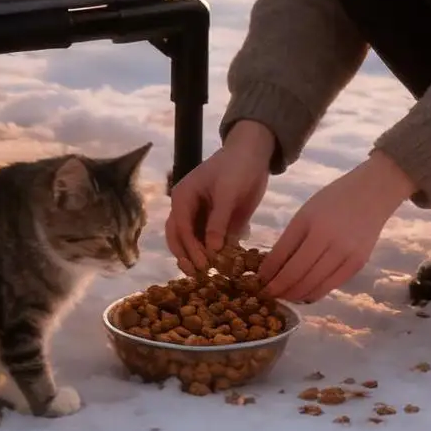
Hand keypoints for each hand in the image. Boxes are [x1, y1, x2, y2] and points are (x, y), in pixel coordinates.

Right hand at [164, 121, 273, 275]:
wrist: (253, 155)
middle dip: (185, 256)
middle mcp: (187, 209)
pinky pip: (209, 241)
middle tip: (198, 275)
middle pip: (178, 237)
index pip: (181, 227)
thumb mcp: (228, 192)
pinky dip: (213, 254)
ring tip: (206, 276)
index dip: (190, 247)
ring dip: (196, 258)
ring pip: (191, 241)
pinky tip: (223, 266)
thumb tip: (213, 250)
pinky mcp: (214, 223)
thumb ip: (219, 221)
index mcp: (183, 197)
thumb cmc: (236, 168)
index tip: (203, 265)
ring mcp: (200, 216)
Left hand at [259, 153, 415, 303]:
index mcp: (308, 223)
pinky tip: (304, 294)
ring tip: (284, 297)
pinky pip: (331, 285)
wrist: (371, 196)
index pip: (282, 254)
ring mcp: (345, 254)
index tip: (258, 281)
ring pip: (314, 285)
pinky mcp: (358, 265)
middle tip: (268, 294)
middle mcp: (327, 240)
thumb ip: (290, 239)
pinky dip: (315, 293)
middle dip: (279, 288)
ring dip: (295, 295)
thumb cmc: (332, 201)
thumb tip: (274, 267)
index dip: (268, 272)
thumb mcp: (305, 213)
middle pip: (297, 274)